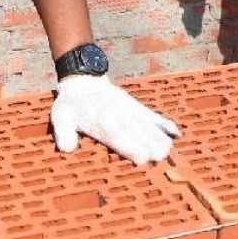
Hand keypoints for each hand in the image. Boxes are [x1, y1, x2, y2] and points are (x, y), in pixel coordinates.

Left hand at [50, 75, 179, 164]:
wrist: (83, 79)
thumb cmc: (71, 104)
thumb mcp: (61, 117)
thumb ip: (64, 133)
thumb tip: (66, 149)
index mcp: (102, 121)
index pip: (119, 136)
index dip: (132, 148)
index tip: (142, 159)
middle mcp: (119, 115)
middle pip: (138, 133)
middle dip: (149, 146)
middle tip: (160, 159)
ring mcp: (130, 110)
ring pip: (148, 125)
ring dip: (159, 138)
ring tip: (169, 151)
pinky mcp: (136, 107)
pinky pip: (152, 116)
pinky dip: (164, 124)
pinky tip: (177, 134)